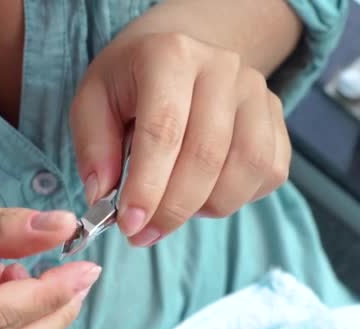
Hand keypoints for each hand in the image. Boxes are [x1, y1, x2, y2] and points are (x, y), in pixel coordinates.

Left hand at [71, 32, 290, 245]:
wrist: (176, 55)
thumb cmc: (129, 81)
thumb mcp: (92, 101)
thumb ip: (94, 147)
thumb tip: (103, 197)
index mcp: (170, 56)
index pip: (164, 130)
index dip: (148, 186)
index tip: (129, 224)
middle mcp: (222, 67)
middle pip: (207, 154)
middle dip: (172, 208)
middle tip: (142, 235)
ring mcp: (255, 91)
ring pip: (246, 167)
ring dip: (206, 206)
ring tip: (171, 210)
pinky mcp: (275, 116)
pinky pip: (269, 172)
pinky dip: (237, 198)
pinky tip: (202, 195)